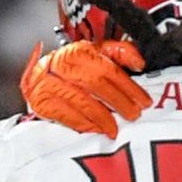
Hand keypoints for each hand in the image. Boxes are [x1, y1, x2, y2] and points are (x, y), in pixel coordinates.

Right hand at [20, 40, 150, 137]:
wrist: (37, 75)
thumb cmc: (70, 65)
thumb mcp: (95, 52)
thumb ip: (119, 53)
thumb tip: (139, 62)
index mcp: (80, 52)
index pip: (110, 69)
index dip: (129, 87)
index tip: (143, 101)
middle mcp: (64, 66)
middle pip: (96, 85)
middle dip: (119, 102)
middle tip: (133, 115)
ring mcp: (51, 84)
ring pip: (82, 102)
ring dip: (102, 118)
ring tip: (115, 127)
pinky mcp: (43, 101)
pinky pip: (66, 115)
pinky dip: (84, 124)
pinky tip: (96, 129)